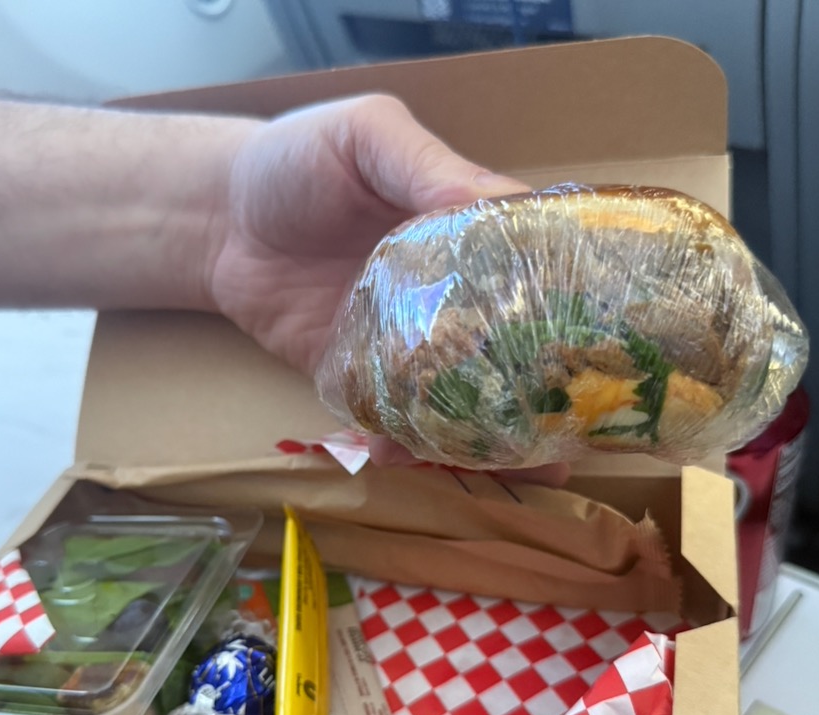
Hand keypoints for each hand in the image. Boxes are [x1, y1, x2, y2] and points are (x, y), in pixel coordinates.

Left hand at [208, 95, 569, 484]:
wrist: (214, 214)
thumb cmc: (296, 160)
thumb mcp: (368, 137)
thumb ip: (426, 167)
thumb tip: (498, 201)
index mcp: (464, 239)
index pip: (531, 281)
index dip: (566, 319)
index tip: (604, 357)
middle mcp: (444, 299)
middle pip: (504, 358)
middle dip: (539, 403)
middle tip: (571, 445)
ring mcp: (400, 345)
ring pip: (454, 401)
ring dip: (481, 439)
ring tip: (511, 473)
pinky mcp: (353, 378)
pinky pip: (386, 421)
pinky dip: (399, 446)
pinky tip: (402, 457)